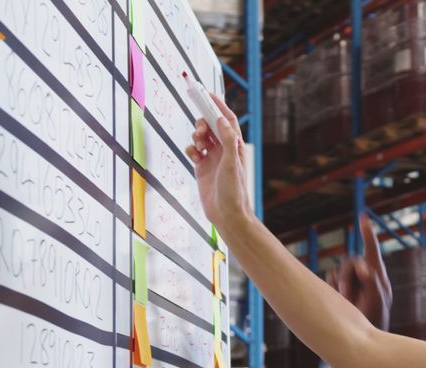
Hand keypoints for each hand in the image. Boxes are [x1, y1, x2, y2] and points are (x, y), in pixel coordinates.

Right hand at [185, 94, 249, 230]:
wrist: (227, 214)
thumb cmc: (234, 191)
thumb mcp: (232, 163)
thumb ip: (228, 140)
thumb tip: (221, 119)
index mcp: (235, 145)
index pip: (227, 120)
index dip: (218, 106)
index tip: (207, 94)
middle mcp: (224, 150)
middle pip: (211, 126)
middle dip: (202, 123)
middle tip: (199, 130)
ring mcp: (212, 158)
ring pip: (201, 138)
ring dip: (196, 136)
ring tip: (197, 144)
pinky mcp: (202, 168)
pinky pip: (193, 151)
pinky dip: (190, 150)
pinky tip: (194, 156)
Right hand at [325, 216, 391, 329]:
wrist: (358, 336)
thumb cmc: (374, 319)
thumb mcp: (378, 301)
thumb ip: (373, 281)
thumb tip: (364, 267)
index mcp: (377, 274)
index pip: (371, 249)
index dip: (367, 232)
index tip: (363, 216)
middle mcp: (363, 275)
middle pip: (351, 260)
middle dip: (348, 275)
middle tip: (347, 293)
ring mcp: (350, 282)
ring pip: (339, 269)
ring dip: (340, 283)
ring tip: (345, 300)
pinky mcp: (337, 288)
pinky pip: (329, 277)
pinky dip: (332, 285)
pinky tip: (338, 299)